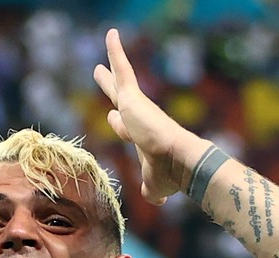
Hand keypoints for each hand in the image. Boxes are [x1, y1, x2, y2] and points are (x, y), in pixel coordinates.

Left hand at [93, 29, 198, 204]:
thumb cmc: (169, 176)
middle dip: (110, 86)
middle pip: (121, 97)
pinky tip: (110, 33)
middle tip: (99, 72)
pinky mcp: (133, 97)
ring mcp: (136, 107)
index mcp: (143, 138)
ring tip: (108, 39)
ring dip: (113, 60)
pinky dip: (116, 51)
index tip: (112, 114)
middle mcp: (140, 118)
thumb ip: (153, 193)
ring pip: (121, 77)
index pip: (126, 127)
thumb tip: (158, 203)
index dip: (119, 122)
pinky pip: (122, 68)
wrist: (179, 161)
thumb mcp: (155, 187)